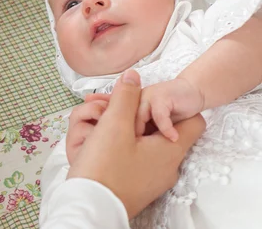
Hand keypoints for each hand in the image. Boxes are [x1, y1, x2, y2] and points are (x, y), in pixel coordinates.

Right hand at [68, 70, 204, 218]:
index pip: (193, 122)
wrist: (88, 207)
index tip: (145, 105)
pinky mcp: (137, 187)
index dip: (172, 108)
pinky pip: (134, 160)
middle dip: (134, 117)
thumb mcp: (114, 124)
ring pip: (144, 144)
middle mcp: (167, 167)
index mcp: (171, 151)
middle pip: (160, 131)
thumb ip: (126, 96)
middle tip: (108, 114)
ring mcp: (152, 180)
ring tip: (97, 130)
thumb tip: (133, 75)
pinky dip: (119, 149)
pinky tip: (98, 147)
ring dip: (122, 132)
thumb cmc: (104, 167)